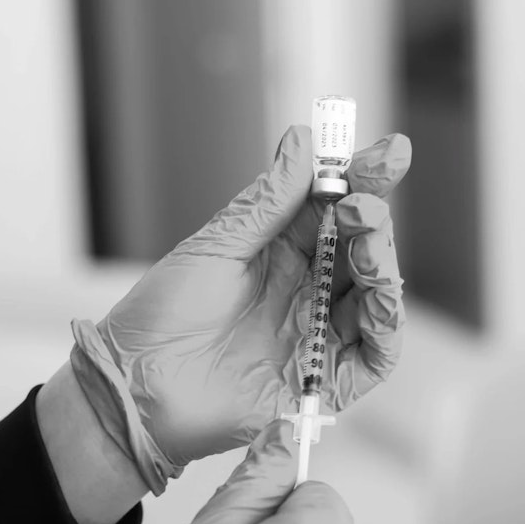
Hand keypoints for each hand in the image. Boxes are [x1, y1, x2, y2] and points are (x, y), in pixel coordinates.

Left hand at [71, 126, 409, 492]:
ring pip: (374, 298)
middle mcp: (305, 291)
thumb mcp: (216, 248)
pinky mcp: (320, 382)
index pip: (336, 210)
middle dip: (374, 220)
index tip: (390, 151)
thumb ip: (267, 203)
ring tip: (367, 240)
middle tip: (363, 204)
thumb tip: (303, 140)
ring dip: (382, 265)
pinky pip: (373, 356)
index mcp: (281, 253)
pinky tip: (381, 297)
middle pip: (361, 250)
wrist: (134, 383)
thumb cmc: (162, 314)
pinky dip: (387, 326)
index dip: (364, 180)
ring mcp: (314, 335)